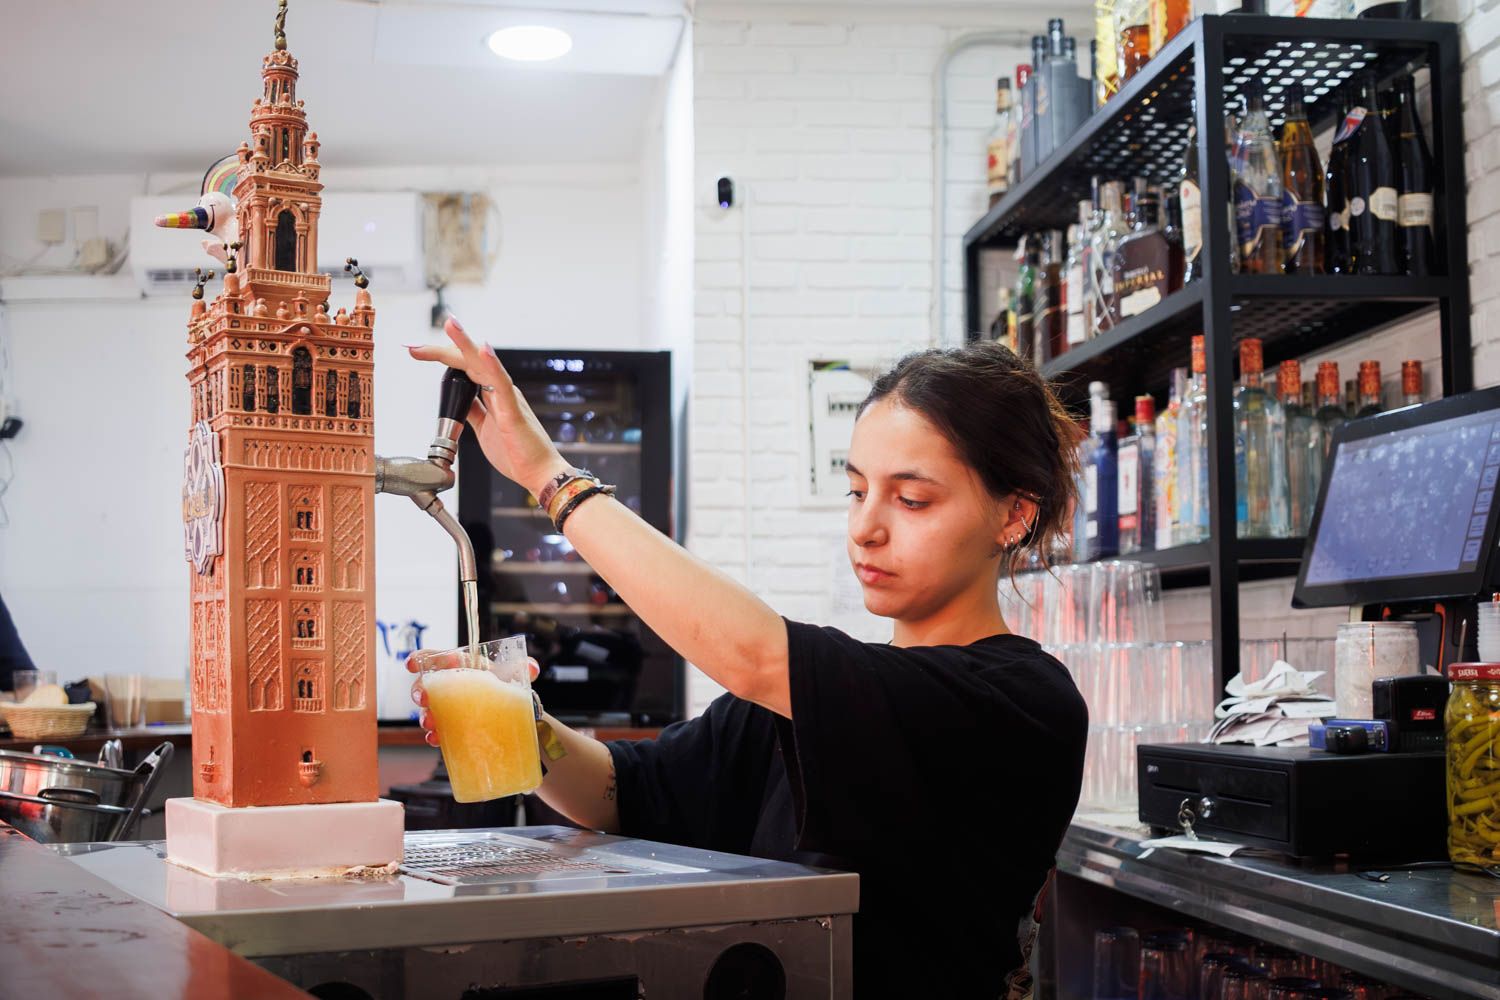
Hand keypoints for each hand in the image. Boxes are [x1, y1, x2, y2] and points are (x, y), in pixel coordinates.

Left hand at [406, 316, 567, 496]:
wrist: (538, 473)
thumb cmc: (517, 453)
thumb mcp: (484, 429)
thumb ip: (473, 411)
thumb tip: (458, 401)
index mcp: (493, 394)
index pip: (463, 367)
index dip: (440, 357)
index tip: (416, 352)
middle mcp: (500, 389)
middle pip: (468, 360)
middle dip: (441, 350)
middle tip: (414, 346)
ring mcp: (507, 397)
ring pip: (484, 363)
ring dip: (465, 343)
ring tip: (450, 324)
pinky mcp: (513, 410)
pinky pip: (502, 384)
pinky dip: (492, 364)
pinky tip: (483, 349)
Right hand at [407, 653, 542, 748]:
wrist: (518, 717)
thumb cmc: (510, 688)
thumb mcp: (517, 675)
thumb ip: (525, 667)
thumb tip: (532, 667)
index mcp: (463, 668)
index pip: (438, 658)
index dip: (423, 658)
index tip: (413, 664)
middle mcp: (452, 687)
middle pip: (427, 685)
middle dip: (419, 690)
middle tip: (422, 699)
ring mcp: (450, 709)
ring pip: (428, 710)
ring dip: (424, 716)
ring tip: (430, 724)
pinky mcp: (453, 728)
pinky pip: (437, 732)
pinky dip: (434, 736)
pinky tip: (435, 740)